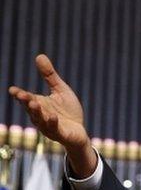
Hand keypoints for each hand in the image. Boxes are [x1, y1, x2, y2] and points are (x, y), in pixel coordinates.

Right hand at [8, 54, 95, 176]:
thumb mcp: (60, 90)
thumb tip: (39, 56)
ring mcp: (49, 126)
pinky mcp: (60, 133)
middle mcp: (40, 116)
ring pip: (40, 119)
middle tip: (22, 95)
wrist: (78, 131)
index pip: (27, 99)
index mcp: (39, 105)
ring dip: (37, 112)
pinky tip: (53, 117)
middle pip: (31, 109)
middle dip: (26, 102)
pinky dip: (52, 123)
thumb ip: (49, 76)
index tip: (12, 90)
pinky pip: (54, 128)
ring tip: (34, 103)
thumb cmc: (67, 111)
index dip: (20, 95)